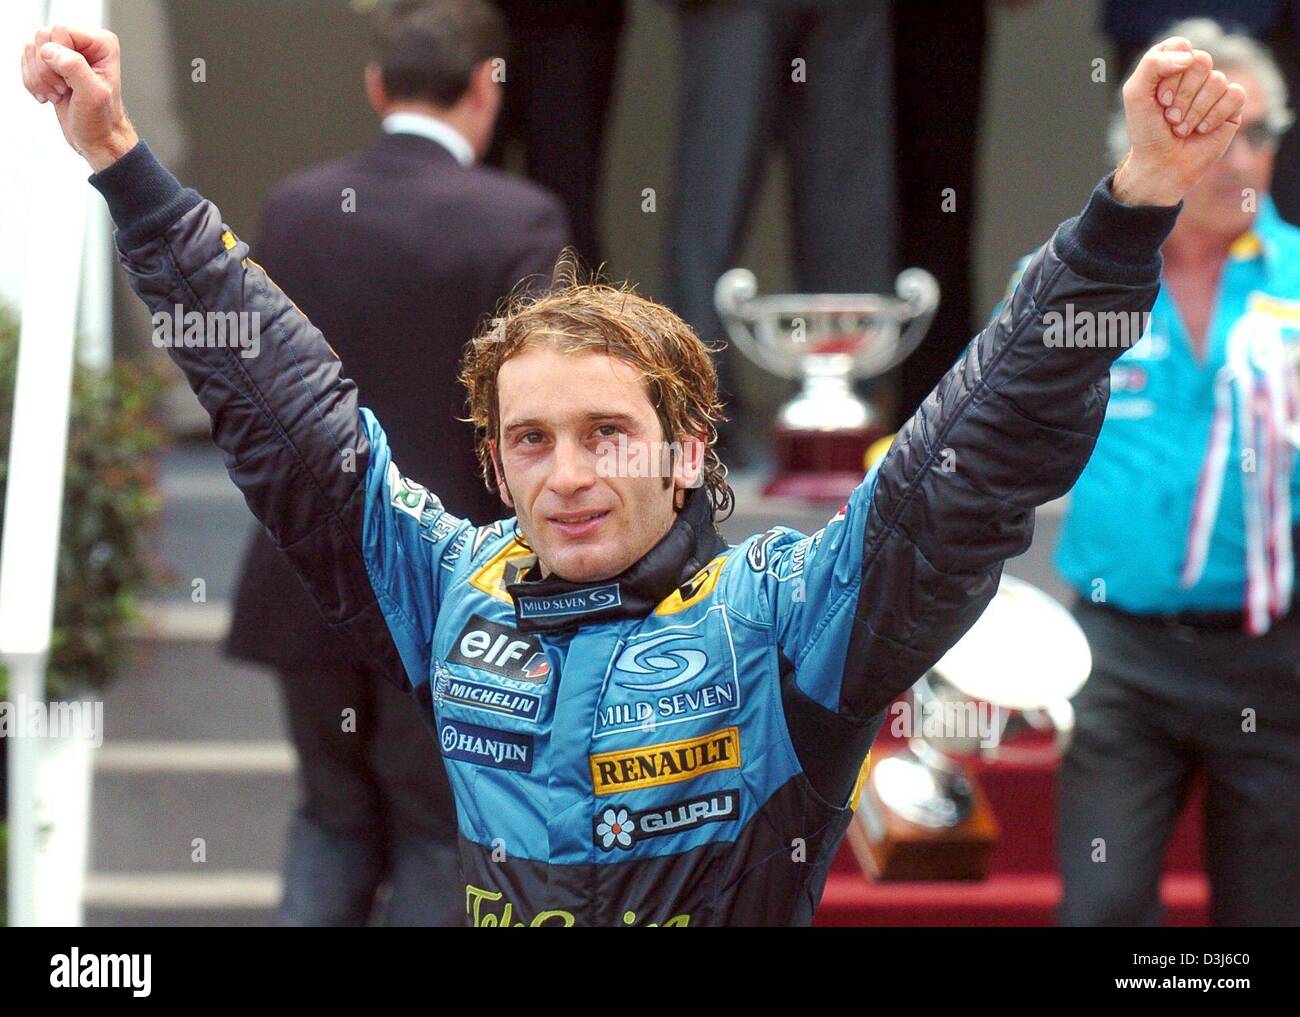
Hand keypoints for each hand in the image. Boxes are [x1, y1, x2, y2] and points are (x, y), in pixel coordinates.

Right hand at [19, 25, 137, 170]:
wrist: (96, 138)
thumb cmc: (100, 121)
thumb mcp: (93, 95)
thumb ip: (74, 67)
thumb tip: (51, 51)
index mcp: (101, 44)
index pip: (60, 31)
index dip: (58, 58)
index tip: (70, 84)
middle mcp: (84, 43)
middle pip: (42, 38)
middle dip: (46, 70)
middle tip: (63, 90)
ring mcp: (66, 52)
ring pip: (31, 49)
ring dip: (38, 78)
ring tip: (59, 94)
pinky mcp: (52, 63)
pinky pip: (26, 60)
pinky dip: (32, 81)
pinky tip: (49, 95)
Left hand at [1112, 36, 1246, 205]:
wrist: (1161, 164)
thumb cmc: (1147, 130)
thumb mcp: (1136, 95)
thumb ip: (1152, 65)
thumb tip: (1188, 57)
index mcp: (1171, 63)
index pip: (1179, 46)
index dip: (1169, 72)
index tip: (1159, 99)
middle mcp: (1195, 72)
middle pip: (1201, 61)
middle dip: (1182, 95)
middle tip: (1169, 117)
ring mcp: (1215, 87)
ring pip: (1217, 80)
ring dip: (1194, 111)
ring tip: (1181, 128)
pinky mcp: (1232, 104)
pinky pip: (1235, 95)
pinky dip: (1215, 115)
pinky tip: (1201, 130)